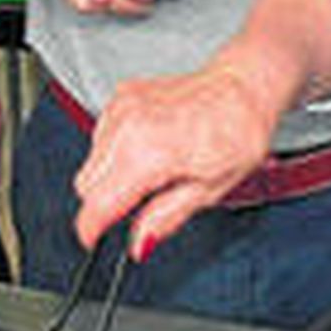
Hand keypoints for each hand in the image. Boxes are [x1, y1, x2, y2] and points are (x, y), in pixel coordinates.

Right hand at [73, 65, 283, 257]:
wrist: (245, 86)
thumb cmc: (238, 131)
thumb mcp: (210, 189)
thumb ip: (165, 218)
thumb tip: (139, 244)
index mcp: (148, 153)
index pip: (97, 204)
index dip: (92, 230)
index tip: (95, 241)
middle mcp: (128, 126)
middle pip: (86, 184)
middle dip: (106, 202)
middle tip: (143, 202)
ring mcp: (122, 106)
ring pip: (92, 161)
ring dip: (111, 175)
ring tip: (155, 168)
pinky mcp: (122, 94)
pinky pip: (102, 135)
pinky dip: (116, 149)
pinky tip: (150, 145)